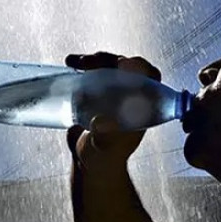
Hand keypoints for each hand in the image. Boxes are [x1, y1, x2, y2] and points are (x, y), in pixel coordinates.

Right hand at [65, 52, 162, 168]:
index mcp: (142, 106)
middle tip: (89, 62)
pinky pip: (93, 70)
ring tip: (74, 62)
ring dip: (93, 60)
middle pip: (126, 67)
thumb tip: (99, 123)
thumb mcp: (105, 148)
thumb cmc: (104, 158)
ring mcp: (113, 92)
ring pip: (108, 65)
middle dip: (108, 59)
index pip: (151, 78)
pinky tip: (69, 63)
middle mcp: (130, 96)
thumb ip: (104, 138)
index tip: (124, 64)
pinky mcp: (96, 91)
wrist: (88, 162)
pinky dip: (82, 64)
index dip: (141, 68)